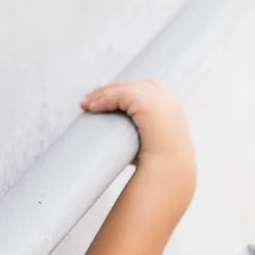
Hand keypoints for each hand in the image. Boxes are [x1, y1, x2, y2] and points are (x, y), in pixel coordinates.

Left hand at [81, 78, 195, 187]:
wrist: (169, 170)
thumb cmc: (159, 162)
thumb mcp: (152, 140)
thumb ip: (139, 130)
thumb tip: (119, 134)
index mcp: (170, 102)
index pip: (142, 86)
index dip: (121, 90)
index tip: (103, 99)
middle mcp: (166, 96)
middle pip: (130, 84)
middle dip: (108, 90)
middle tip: (88, 101)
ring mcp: (157, 97)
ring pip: (121, 89)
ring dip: (101, 95)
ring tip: (84, 105)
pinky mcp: (145, 103)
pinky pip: (118, 96)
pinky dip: (103, 101)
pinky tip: (91, 108)